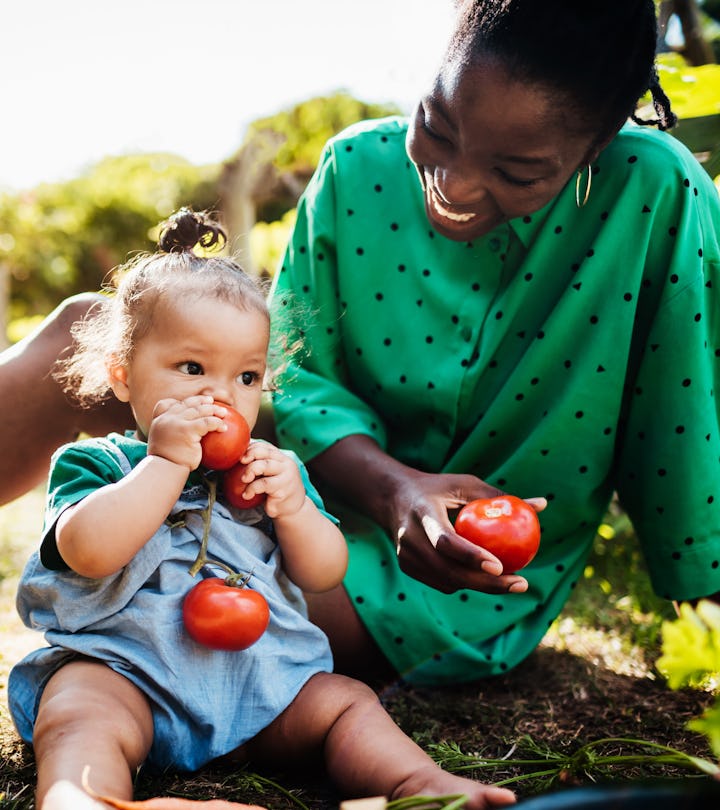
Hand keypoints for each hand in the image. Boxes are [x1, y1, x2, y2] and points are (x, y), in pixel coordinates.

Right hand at [146, 396, 225, 469]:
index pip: (166, 404)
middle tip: (211, 401)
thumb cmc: (168, 463)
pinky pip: (207, 422)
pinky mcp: (187, 430)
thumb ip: (171, 436)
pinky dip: (217, 423)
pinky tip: (224, 428)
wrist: (165, 470)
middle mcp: (166, 418)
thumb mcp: (164, 446)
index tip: (192, 403)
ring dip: (213, 409)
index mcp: (158, 421)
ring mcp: (176, 422)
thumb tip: (185, 436)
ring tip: (223, 413)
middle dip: (201, 401)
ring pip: (198, 410)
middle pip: (186, 404)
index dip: (180, 402)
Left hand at [237, 441, 305, 518]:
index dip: (250, 448)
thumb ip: (259, 466)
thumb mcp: (270, 475)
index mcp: (281, 458)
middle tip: (239, 463)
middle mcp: (286, 463)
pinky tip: (246, 495)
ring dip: (250, 471)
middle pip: (265, 452)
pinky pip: (263, 484)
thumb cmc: (276, 491)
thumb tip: (235, 458)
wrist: (293, 509)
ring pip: (264, 466)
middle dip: (250, 455)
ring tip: (244, 479)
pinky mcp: (283, 488)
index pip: (264, 446)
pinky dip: (251, 489)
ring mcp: (286, 475)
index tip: (239, 456)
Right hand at [309, 434, 545, 595]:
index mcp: (422, 513)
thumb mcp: (465, 485)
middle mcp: (410, 539)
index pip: (446, 542)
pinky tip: (486, 577)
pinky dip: (465, 582)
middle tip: (521, 583)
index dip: (472, 556)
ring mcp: (406, 557)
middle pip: (449, 570)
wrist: (392, 498)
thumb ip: (499, 497)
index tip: (500, 566)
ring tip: (512, 582)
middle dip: (487, 583)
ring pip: (447, 581)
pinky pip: (442, 583)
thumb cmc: (438, 488)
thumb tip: (542, 505)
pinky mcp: (407, 568)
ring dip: (480, 585)